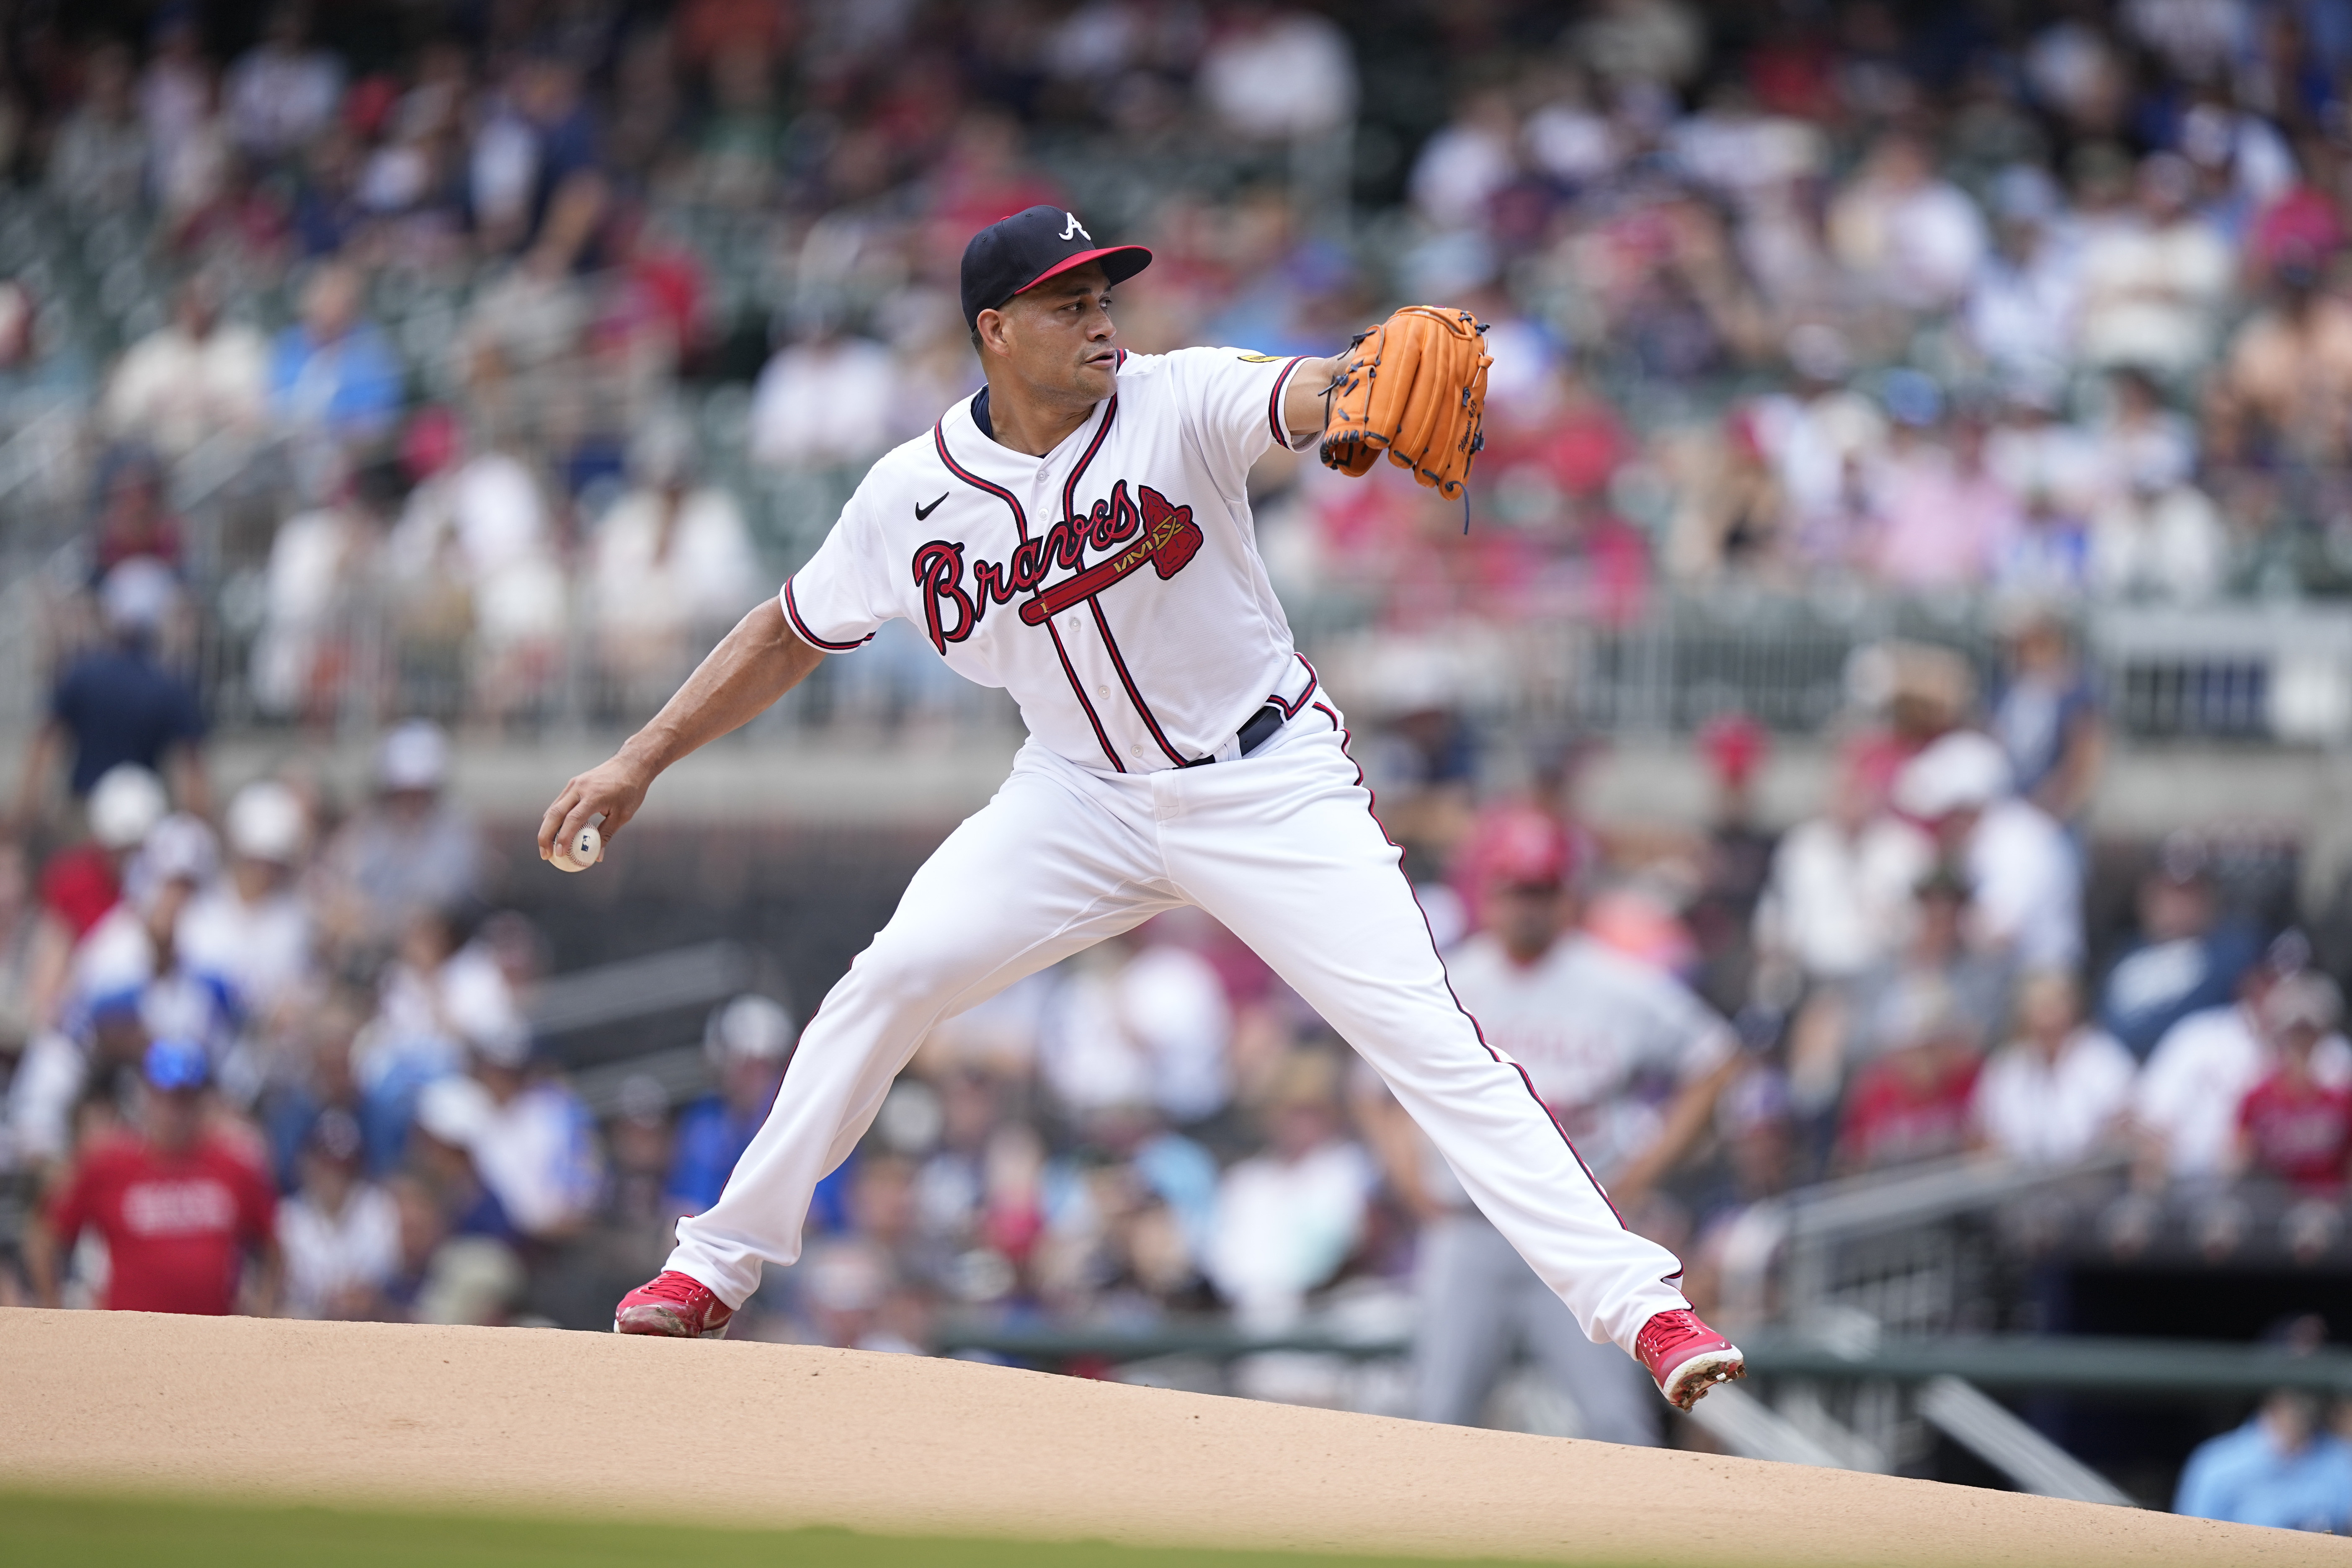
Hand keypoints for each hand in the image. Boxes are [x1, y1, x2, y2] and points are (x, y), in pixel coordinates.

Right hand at [538, 746, 657, 863]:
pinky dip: (554, 818)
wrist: (630, 764)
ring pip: (553, 808)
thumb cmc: (630, 790)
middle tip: (545, 855)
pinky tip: (553, 832)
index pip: (573, 820)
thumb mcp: (623, 815)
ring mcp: (574, 784)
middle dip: (545, 836)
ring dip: (547, 829)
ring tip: (546, 847)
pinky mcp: (573, 783)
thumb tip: (597, 857)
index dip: (563, 838)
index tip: (558, 854)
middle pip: (555, 814)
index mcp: (593, 796)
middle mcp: (579, 788)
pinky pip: (559, 803)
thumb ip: (606, 834)